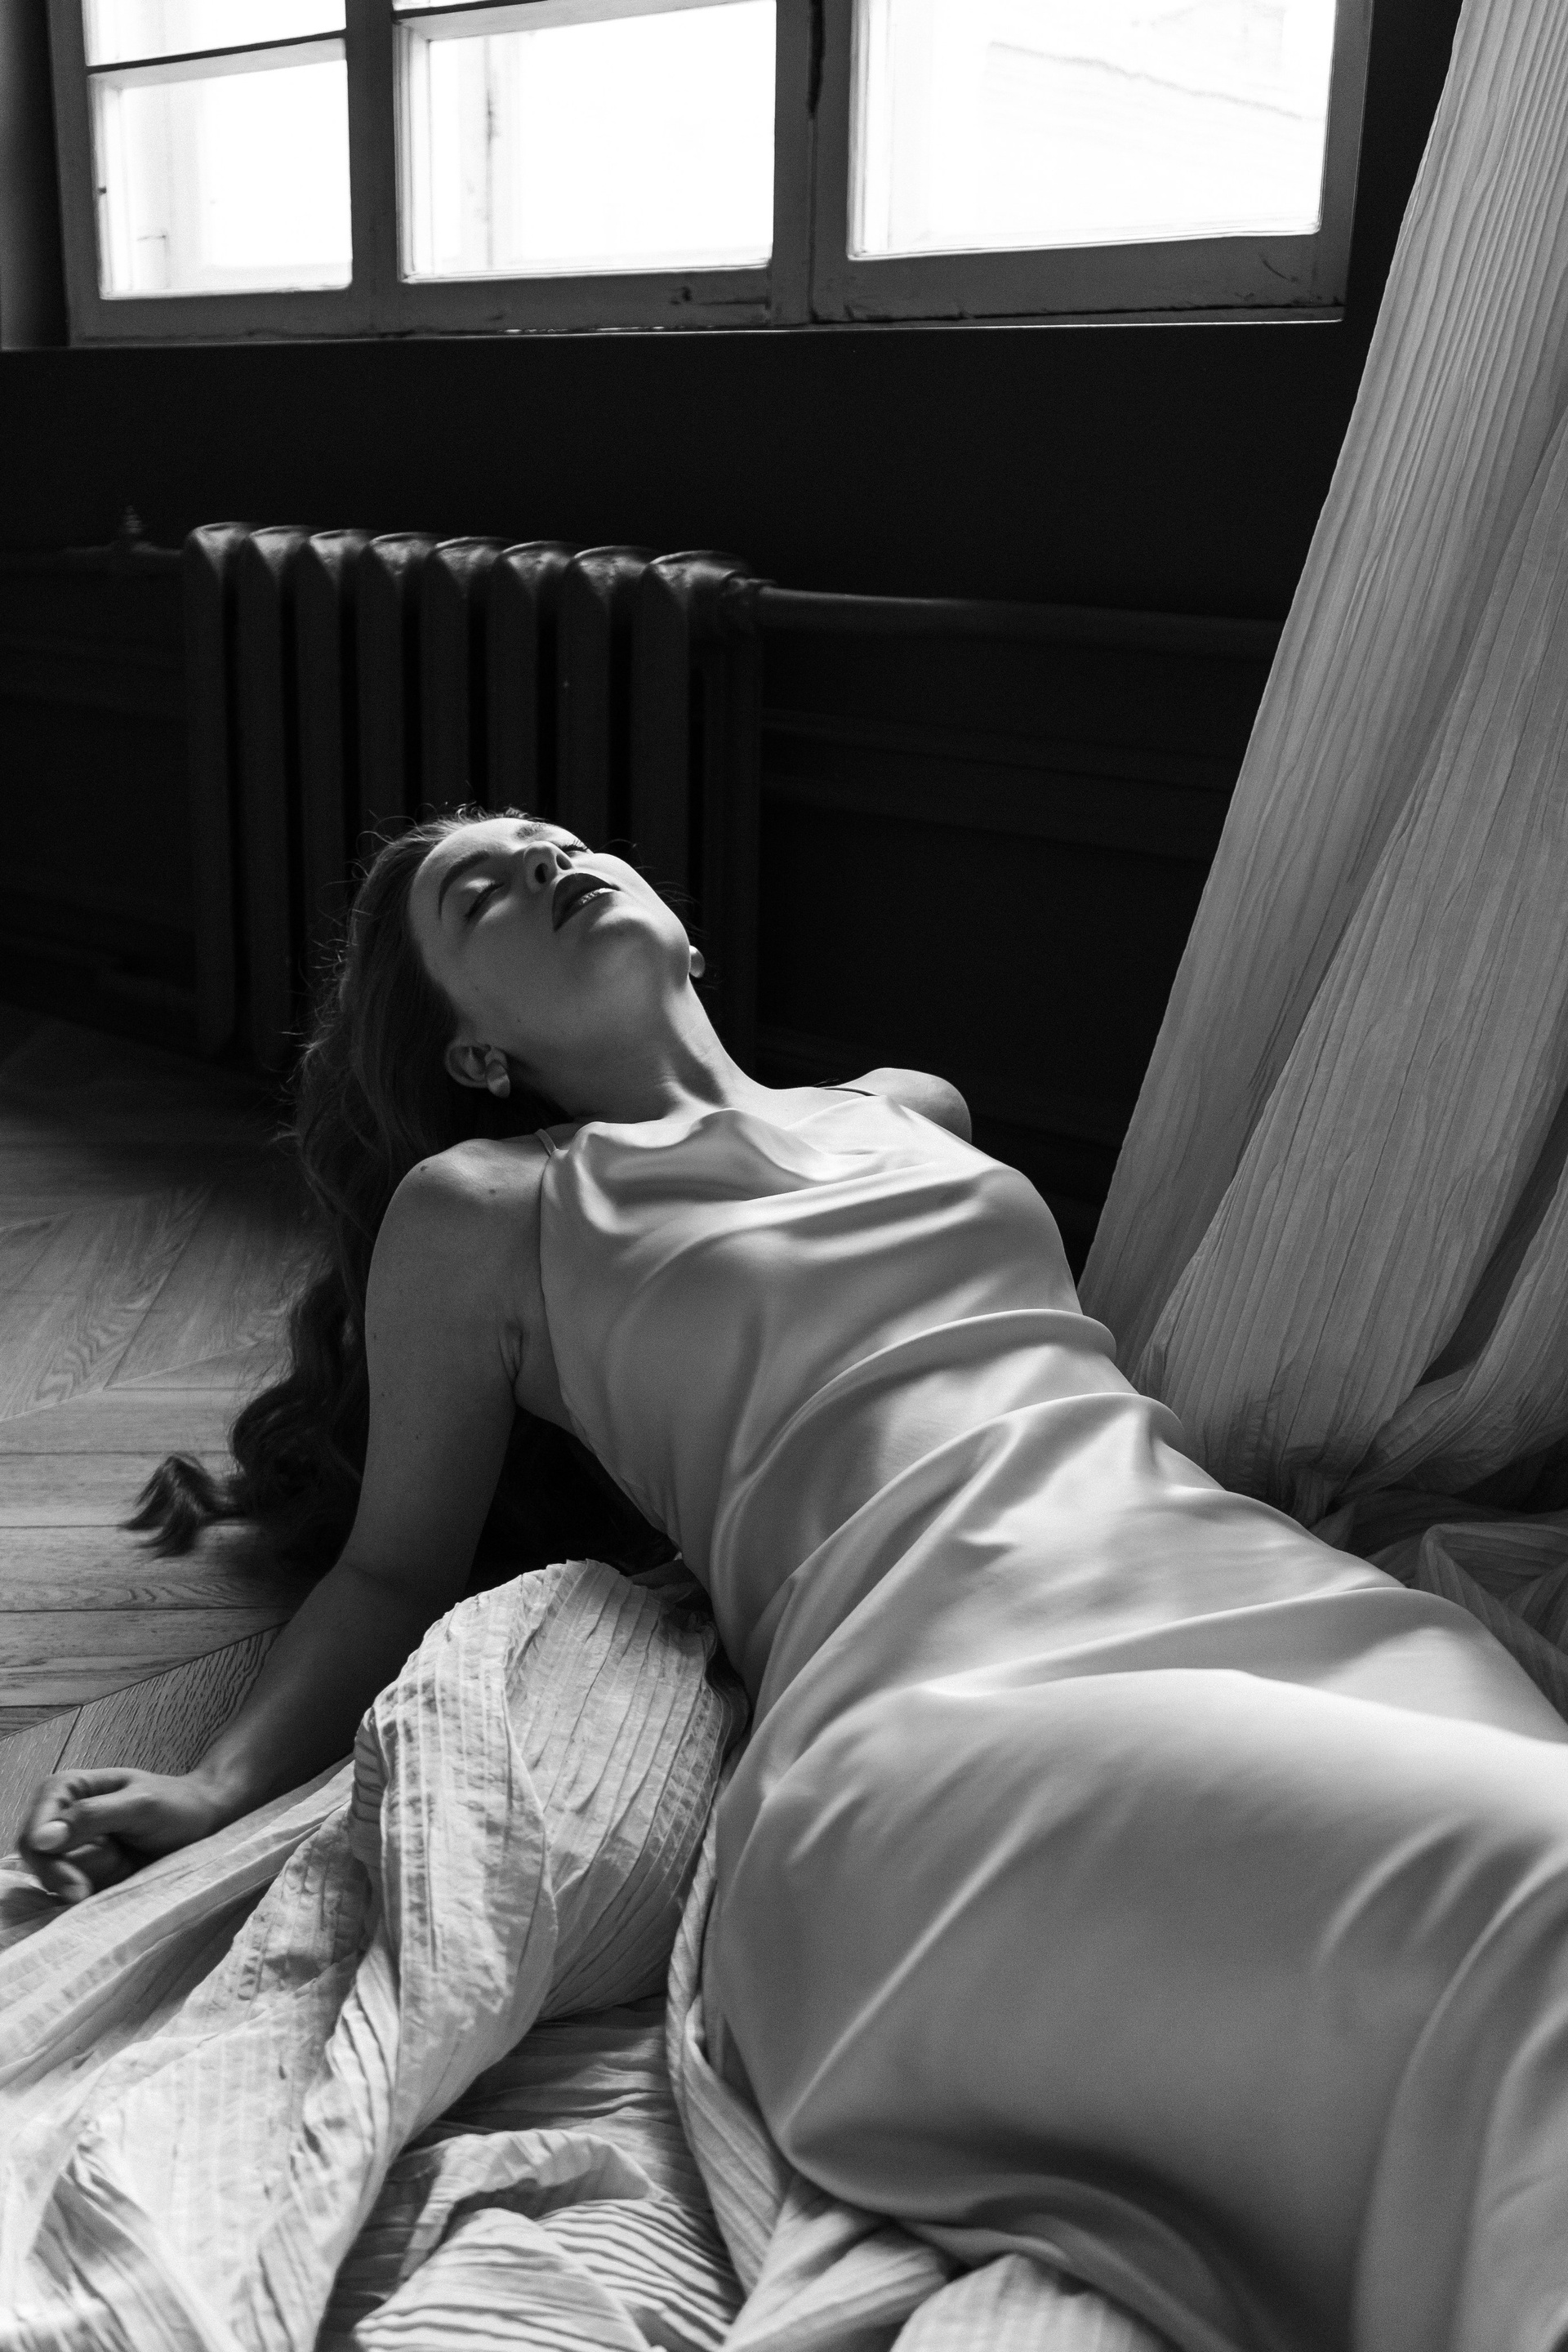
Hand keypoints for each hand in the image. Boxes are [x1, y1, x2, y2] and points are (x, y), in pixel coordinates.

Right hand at [19, 1769, 228, 1903]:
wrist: (207, 1823)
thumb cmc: (178, 1805)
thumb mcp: (140, 1805)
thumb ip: (92, 1816)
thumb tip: (42, 1838)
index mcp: (69, 1788)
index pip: (35, 1822)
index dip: (43, 1849)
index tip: (70, 1878)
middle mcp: (63, 1817)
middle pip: (35, 1852)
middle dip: (54, 1874)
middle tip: (82, 1893)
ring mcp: (74, 1847)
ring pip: (48, 1875)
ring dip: (65, 1888)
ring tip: (94, 1894)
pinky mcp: (86, 1871)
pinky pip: (67, 1889)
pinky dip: (76, 1897)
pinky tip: (96, 1898)